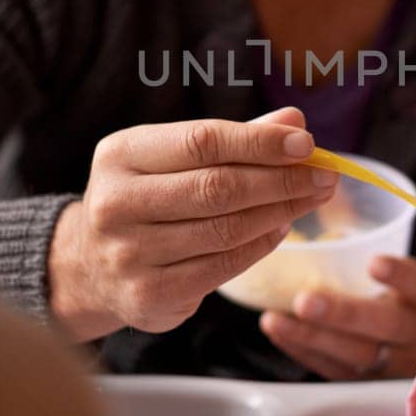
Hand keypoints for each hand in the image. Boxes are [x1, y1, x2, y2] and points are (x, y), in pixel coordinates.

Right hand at [47, 108, 339, 339]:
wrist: (90, 265)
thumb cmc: (147, 197)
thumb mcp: (173, 158)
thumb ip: (233, 140)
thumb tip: (294, 120)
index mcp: (120, 155)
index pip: (202, 141)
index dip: (259, 142)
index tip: (307, 143)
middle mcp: (116, 204)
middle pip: (217, 187)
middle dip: (282, 180)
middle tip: (325, 176)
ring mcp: (129, 254)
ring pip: (225, 230)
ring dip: (280, 212)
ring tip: (311, 198)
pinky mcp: (149, 295)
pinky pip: (222, 267)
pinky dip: (260, 246)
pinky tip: (281, 228)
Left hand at [258, 254, 415, 379]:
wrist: (410, 348)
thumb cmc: (391, 298)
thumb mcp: (391, 276)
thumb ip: (363, 260)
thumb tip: (321, 228)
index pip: (415, 283)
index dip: (397, 275)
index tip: (374, 263)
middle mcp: (414, 332)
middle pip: (383, 325)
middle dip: (342, 314)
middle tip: (304, 301)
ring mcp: (392, 363)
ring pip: (355, 355)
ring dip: (310, 337)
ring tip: (274, 319)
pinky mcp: (367, 383)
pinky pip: (335, 371)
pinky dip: (302, 351)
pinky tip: (277, 332)